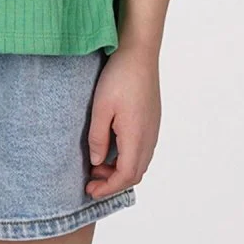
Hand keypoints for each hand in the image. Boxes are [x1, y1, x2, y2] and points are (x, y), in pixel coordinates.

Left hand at [85, 45, 160, 199]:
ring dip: (120, 170)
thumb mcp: (100, 108)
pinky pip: (143, 149)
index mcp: (137, 137)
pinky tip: (112, 147)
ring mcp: (153, 128)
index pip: (126, 176)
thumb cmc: (119, 77)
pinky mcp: (152, 120)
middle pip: (135, 173)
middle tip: (91, 179)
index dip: (108, 188)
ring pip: (140, 162)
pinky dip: (127, 157)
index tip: (90, 190)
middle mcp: (149, 137)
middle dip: (113, 182)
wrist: (140, 53)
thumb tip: (98, 163)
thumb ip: (98, 138)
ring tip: (98, 163)